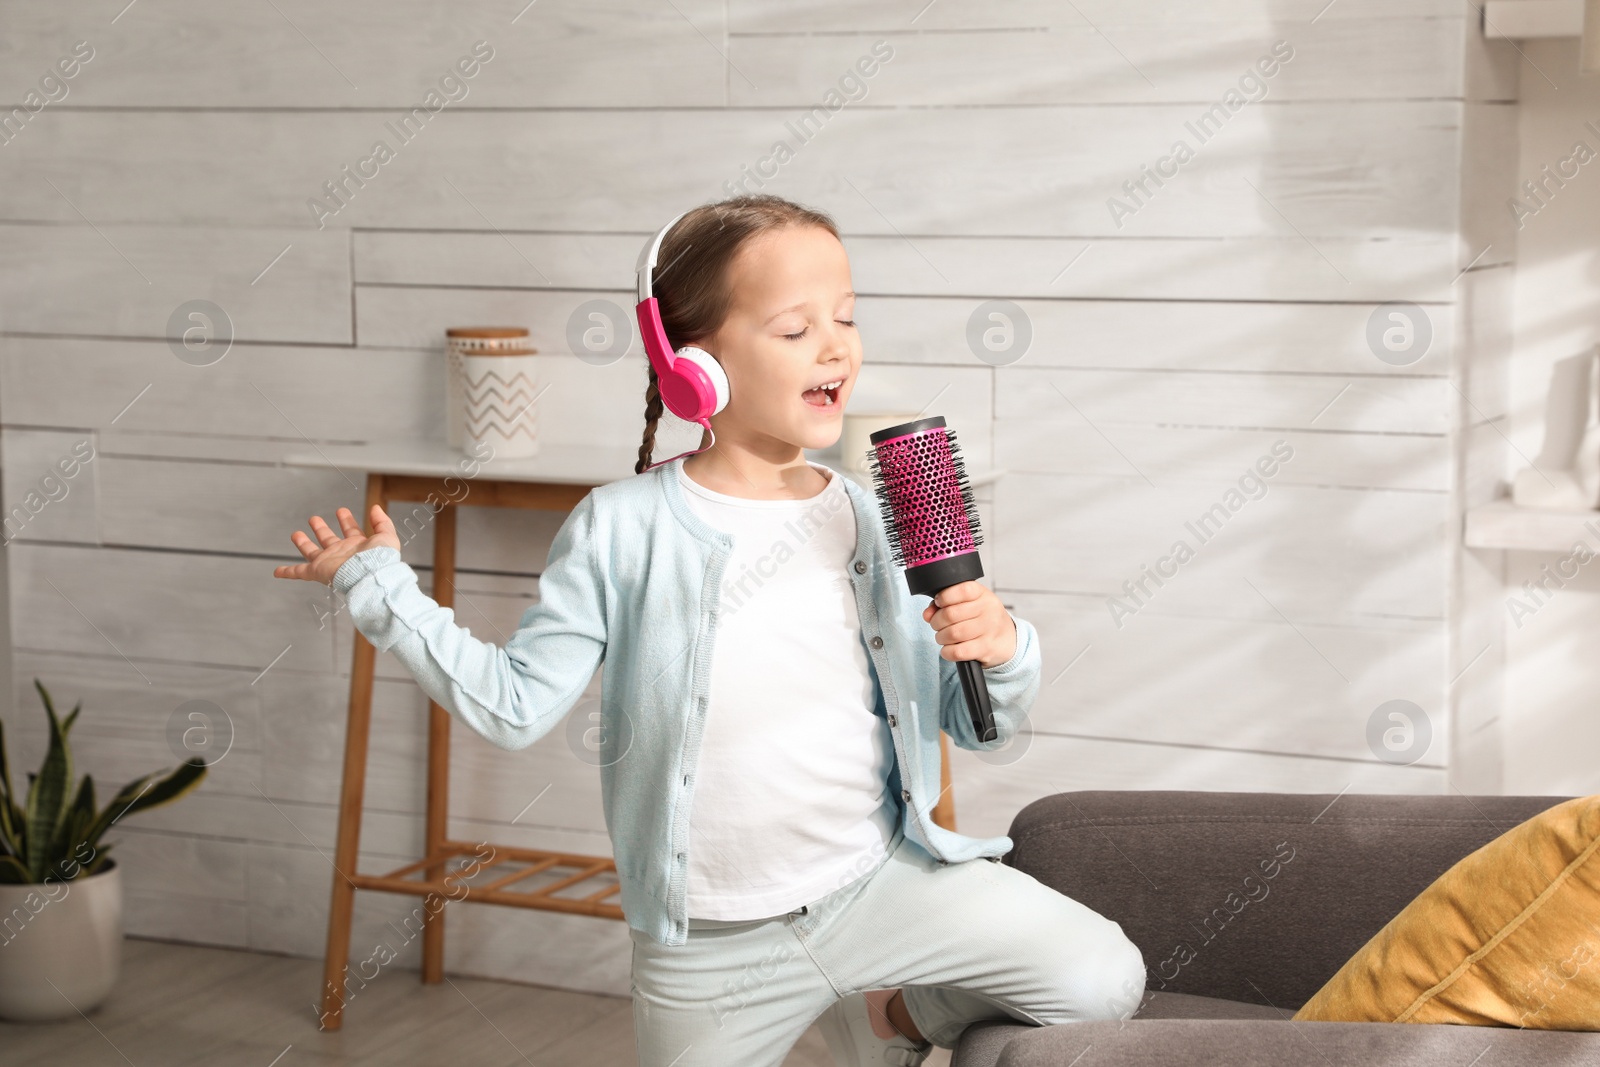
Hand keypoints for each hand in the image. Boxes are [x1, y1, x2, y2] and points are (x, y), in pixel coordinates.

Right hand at [273, 505, 401, 585]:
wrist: (371, 575)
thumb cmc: (380, 559)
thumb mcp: (387, 535)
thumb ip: (382, 521)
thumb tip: (376, 508)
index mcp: (358, 546)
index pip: (351, 531)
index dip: (347, 520)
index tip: (342, 511)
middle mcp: (342, 554)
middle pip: (328, 539)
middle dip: (321, 529)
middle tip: (314, 519)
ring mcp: (328, 562)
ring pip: (312, 551)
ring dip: (303, 543)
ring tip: (296, 534)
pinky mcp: (317, 571)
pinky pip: (298, 572)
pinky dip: (287, 572)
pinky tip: (278, 572)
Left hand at [921, 580, 1016, 668]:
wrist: (1008, 639)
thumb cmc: (983, 619)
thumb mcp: (970, 604)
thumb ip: (945, 604)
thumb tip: (927, 614)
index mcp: (983, 595)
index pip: (962, 590)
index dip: (944, 597)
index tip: (939, 603)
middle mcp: (988, 611)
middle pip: (951, 614)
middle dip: (936, 621)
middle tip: (937, 625)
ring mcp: (989, 630)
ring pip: (953, 634)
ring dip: (941, 637)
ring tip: (942, 637)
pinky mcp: (986, 649)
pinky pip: (958, 651)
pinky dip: (947, 652)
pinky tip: (949, 649)